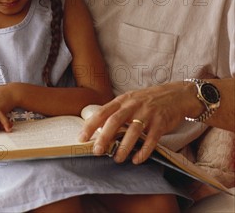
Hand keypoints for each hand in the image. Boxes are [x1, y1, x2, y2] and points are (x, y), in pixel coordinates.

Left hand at [79, 82, 197, 163]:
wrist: (175, 95)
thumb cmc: (148, 100)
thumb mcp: (130, 100)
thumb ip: (117, 112)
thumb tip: (99, 129)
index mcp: (123, 100)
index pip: (103, 112)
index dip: (91, 125)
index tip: (81, 138)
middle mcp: (133, 105)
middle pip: (115, 121)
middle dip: (104, 137)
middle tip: (97, 152)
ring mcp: (147, 113)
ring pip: (133, 131)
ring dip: (123, 147)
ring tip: (117, 159)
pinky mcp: (161, 123)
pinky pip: (151, 139)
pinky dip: (143, 151)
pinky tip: (137, 159)